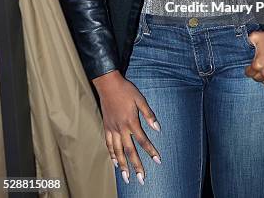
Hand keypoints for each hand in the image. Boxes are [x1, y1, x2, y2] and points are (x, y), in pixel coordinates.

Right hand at [92, 70, 161, 185]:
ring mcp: (112, 129)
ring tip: (127, 177)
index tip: (158, 160)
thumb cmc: (126, 90)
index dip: (151, 151)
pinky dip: (112, 155)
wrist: (108, 85)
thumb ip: (148, 114)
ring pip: (117, 151)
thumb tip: (158, 128)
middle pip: (129, 151)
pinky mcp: (106, 127)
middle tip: (141, 179)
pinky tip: (115, 163)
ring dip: (123, 165)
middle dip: (136, 166)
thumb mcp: (140, 99)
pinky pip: (109, 144)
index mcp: (131, 121)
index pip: (143, 140)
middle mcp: (121, 128)